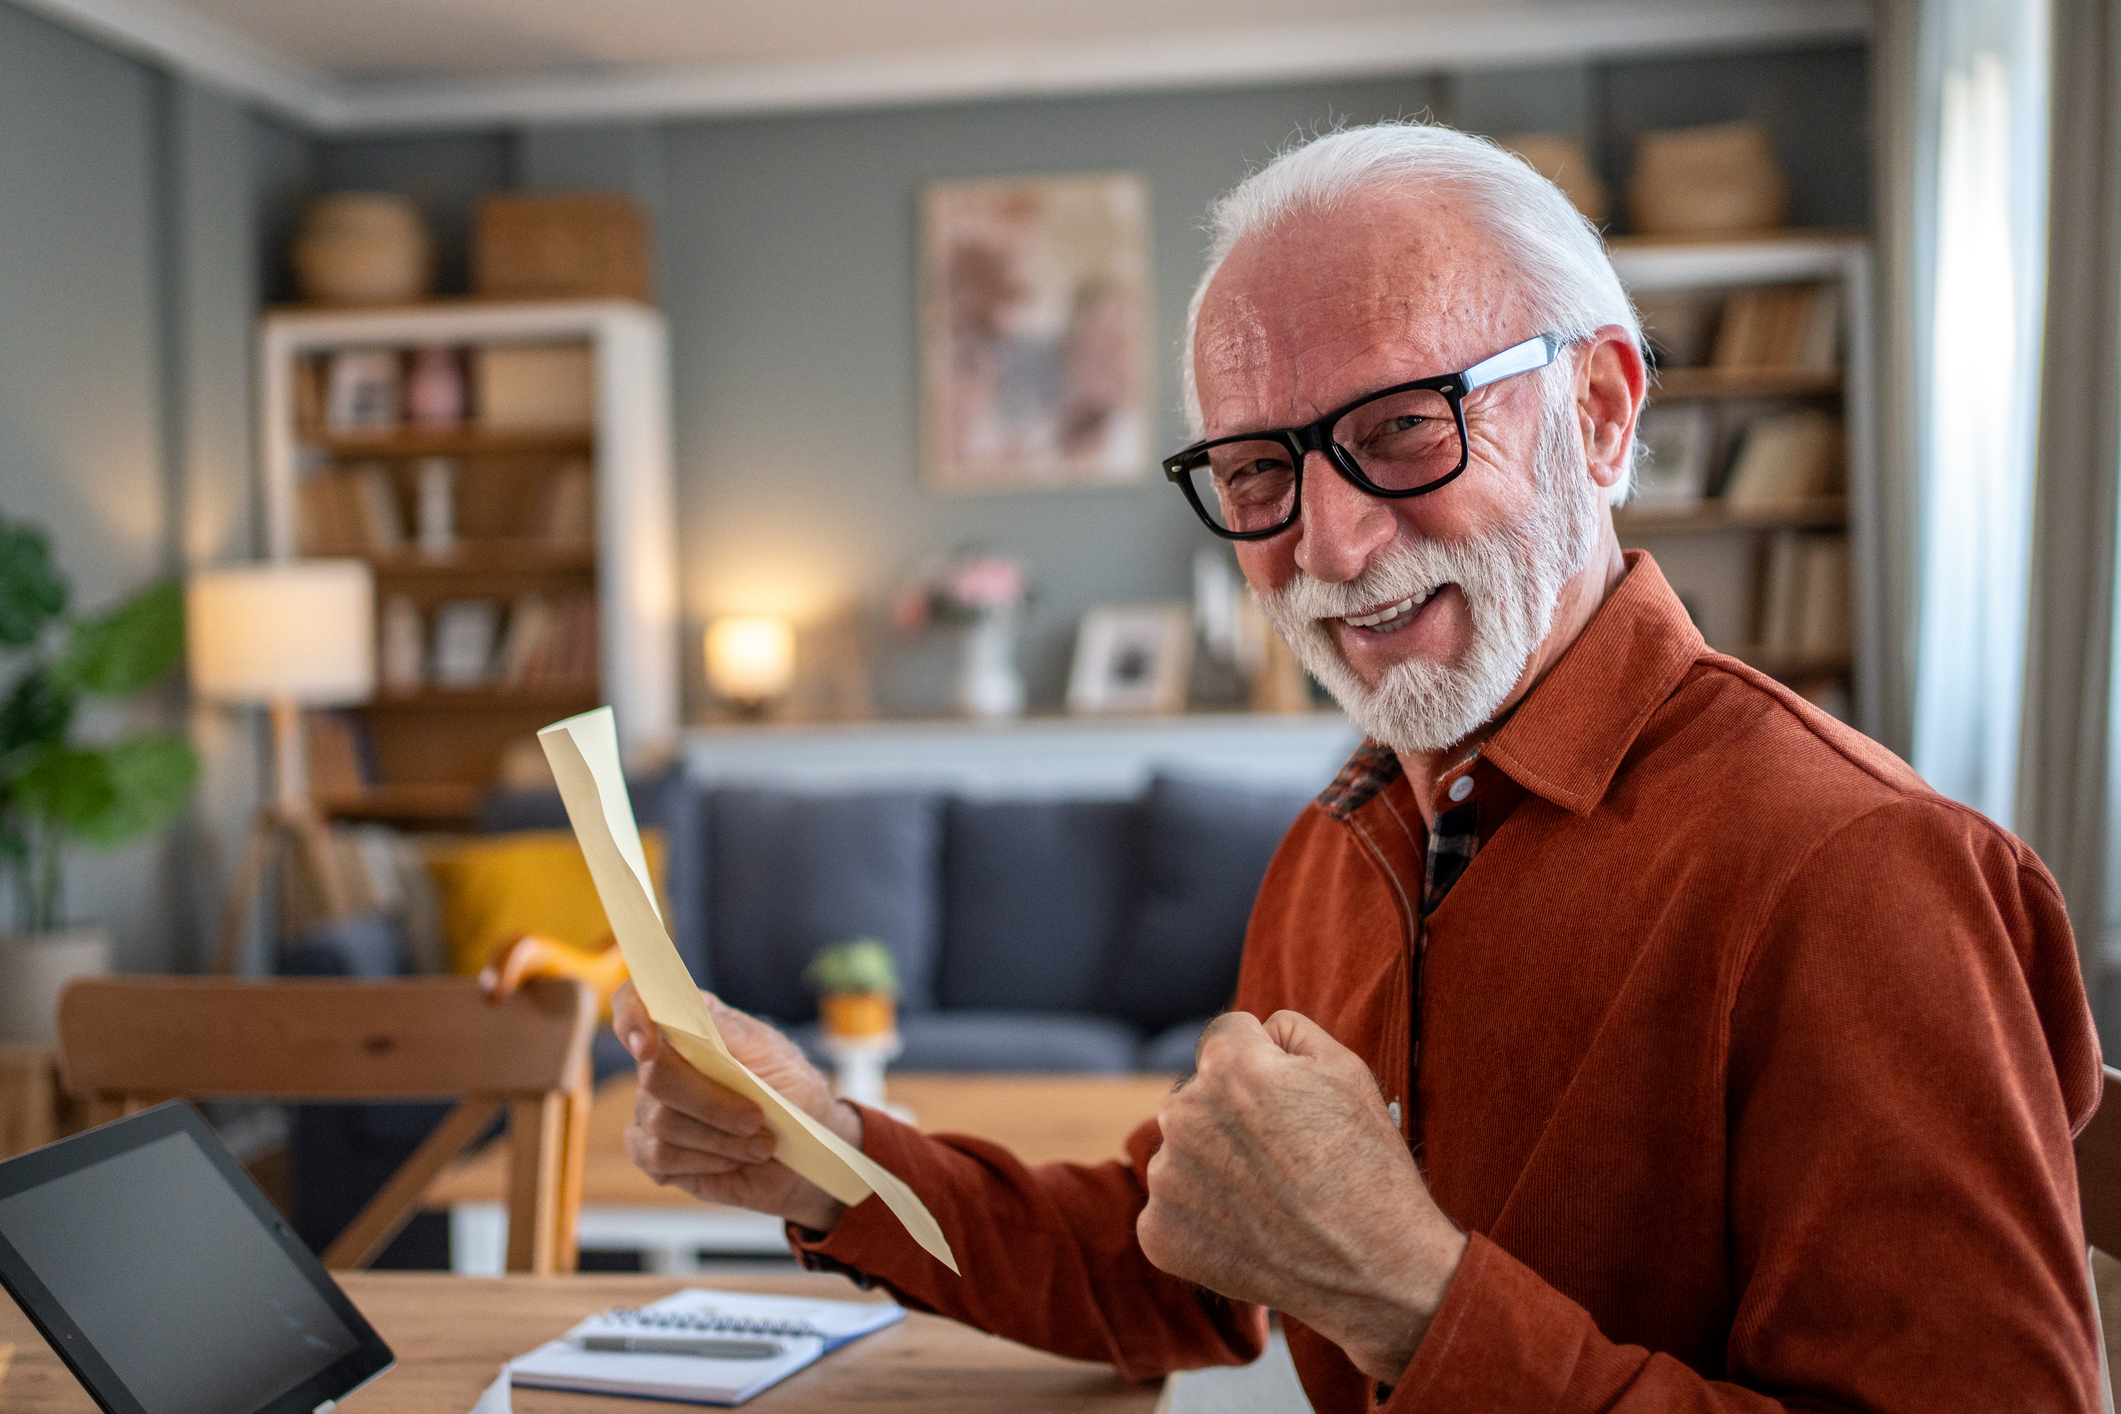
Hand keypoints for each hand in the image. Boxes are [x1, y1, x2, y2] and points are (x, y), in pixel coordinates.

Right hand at [615, 982, 861, 1232]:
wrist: (806, 1152)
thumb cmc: (791, 1091)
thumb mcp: (774, 1053)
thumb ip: (727, 1031)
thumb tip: (688, 1010)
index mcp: (690, 1024)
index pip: (635, 1003)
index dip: (632, 1018)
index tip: (648, 1046)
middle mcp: (661, 1062)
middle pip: (653, 1077)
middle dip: (711, 1103)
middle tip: (756, 1118)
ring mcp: (652, 1108)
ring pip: (661, 1123)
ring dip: (720, 1139)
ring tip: (759, 1144)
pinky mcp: (654, 1153)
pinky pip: (657, 1158)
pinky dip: (703, 1163)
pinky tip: (731, 1161)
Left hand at [1137, 1010, 1467, 1385]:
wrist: (1375, 1266)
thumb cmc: (1366, 1163)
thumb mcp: (1345, 1068)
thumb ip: (1287, 1031)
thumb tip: (1257, 1030)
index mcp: (1226, 1066)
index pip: (1225, 1036)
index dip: (1262, 1062)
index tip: (1287, 1098)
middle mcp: (1183, 1114)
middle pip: (1200, 1095)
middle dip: (1232, 1114)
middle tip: (1283, 1155)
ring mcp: (1166, 1177)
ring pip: (1185, 1150)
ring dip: (1214, 1165)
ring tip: (1269, 1196)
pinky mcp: (1158, 1231)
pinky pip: (1173, 1207)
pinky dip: (1202, 1218)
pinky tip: (1249, 1229)